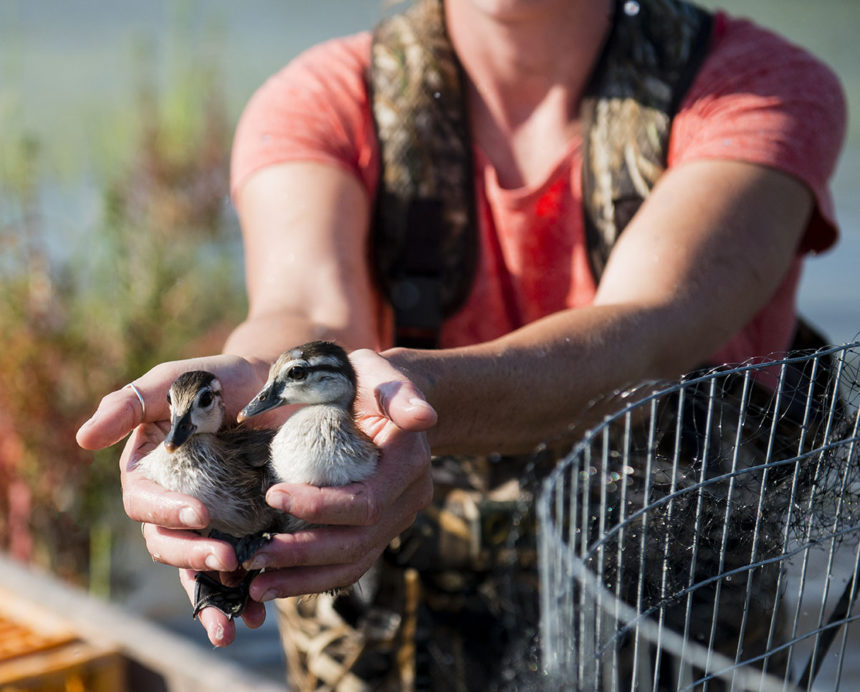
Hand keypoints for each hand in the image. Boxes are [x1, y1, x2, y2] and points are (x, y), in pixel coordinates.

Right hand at [76, 354, 273, 644]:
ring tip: (242, 613)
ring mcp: (208, 520)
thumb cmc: (217, 378)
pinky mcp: (241, 529)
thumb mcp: (174, 379)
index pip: (144, 503)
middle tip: (228, 557)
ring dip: (213, 596)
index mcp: (149, 473)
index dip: (165, 512)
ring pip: (196, 568)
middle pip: (167, 543)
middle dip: (193, 555)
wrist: (272, 385)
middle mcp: (172, 503)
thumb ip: (130, 402)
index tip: (198, 512)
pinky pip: (234, 569)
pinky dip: (242, 595)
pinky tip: (259, 614)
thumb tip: (84, 439)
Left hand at [187, 348, 436, 644]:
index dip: (320, 506)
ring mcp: (393, 521)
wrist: (385, 400)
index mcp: (408, 466)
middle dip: (302, 554)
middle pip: (357, 543)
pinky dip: (311, 578)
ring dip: (303, 579)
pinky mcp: (375, 532)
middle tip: (252, 555)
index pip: (366, 503)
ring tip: (256, 587)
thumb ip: (398, 392)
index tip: (273, 494)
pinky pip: (347, 565)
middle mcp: (407, 501)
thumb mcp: (380, 375)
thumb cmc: (371, 381)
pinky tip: (274, 583)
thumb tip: (424, 417)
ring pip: (353, 564)